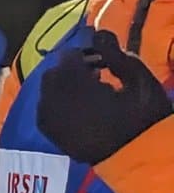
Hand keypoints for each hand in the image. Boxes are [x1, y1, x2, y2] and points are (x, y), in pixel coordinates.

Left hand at [36, 29, 170, 164]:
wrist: (142, 160)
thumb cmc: (144, 117)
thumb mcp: (139, 80)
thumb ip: (115, 54)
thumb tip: (98, 32)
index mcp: (74, 85)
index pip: (69, 58)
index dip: (86, 56)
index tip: (104, 62)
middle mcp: (53, 100)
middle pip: (55, 74)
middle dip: (73, 71)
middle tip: (98, 77)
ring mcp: (48, 120)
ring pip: (48, 91)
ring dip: (66, 87)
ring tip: (94, 96)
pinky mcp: (51, 135)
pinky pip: (47, 110)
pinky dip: (59, 105)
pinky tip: (83, 113)